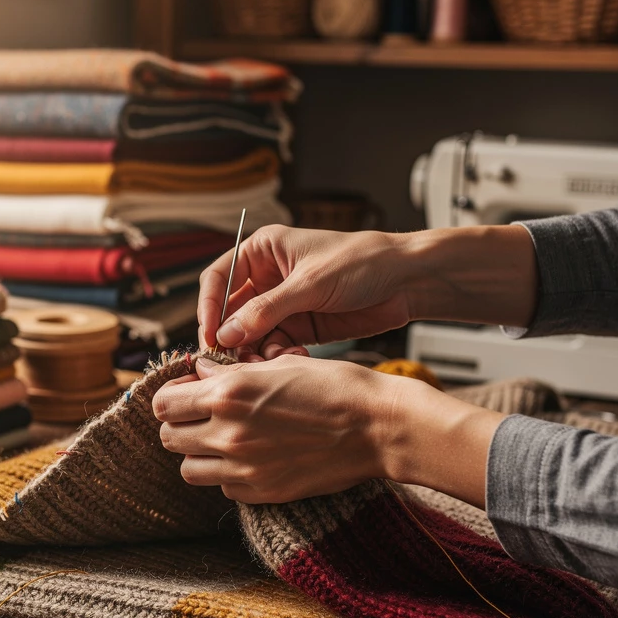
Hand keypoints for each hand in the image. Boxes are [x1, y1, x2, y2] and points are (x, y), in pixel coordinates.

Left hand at [153, 355, 502, 506]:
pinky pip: (223, 488)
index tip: (186, 395)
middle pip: (169, 438)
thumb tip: (199, 373)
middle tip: (201, 417)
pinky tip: (251, 458)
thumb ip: (229, 373)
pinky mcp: (262, 493)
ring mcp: (243, 468)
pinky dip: (228, 475)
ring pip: (189, 470)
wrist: (377, 427)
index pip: (164, 404)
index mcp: (228, 394)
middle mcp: (228, 433)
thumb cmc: (333, 386)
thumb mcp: (278, 365)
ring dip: (198, 454)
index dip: (172, 397)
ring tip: (222, 441)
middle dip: (180, 425)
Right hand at [197, 223, 538, 355]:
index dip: (209, 307)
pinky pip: (275, 347)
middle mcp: (267, 278)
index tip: (209, 335)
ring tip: (269, 366)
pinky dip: (278, 358)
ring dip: (256, 352)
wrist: (409, 281)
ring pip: (251, 335)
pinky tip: (294, 362)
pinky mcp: (300, 327)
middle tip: (232, 362)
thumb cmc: (363, 262)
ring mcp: (283, 305)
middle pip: (231, 312)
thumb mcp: (311, 283)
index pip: (218, 279)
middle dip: (232, 338)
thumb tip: (226, 335)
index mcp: (263, 251)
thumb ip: (267, 310)